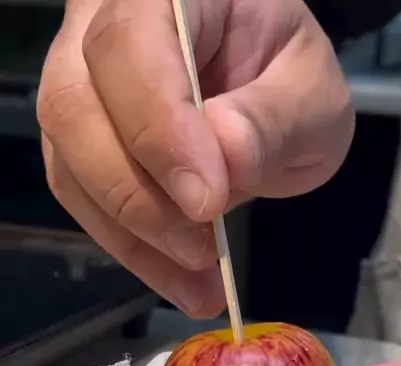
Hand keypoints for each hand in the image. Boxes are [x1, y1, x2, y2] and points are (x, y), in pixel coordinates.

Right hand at [37, 0, 352, 315]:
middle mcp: (100, 26)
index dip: (159, 130)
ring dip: (133, 237)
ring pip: (69, 163)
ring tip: (198, 284)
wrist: (265, 85)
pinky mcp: (79, 143)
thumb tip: (224, 158)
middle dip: (138, 197)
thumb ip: (271, 121)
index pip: (132, 46)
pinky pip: (84, 200)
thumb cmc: (287, 74)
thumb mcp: (310, 94)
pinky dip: (132, 249)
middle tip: (203, 252)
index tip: (207, 202)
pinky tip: (180, 281)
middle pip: (75, 108)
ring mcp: (80, 84)